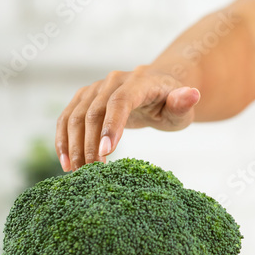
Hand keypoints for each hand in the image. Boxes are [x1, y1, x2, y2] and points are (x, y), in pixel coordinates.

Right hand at [55, 67, 199, 171]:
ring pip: (75, 115)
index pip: (120, 101)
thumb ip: (182, 103)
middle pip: (93, 111)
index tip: (106, 152)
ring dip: (73, 145)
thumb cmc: (171, 101)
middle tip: (92, 172)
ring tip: (77, 172)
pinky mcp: (84, 98)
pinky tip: (66, 162)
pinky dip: (63, 139)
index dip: (111, 125)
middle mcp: (113, 81)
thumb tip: (192, 94)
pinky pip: (67, 117)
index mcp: (139, 81)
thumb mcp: (182, 107)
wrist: (157, 88)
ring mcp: (96, 88)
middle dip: (90, 144)